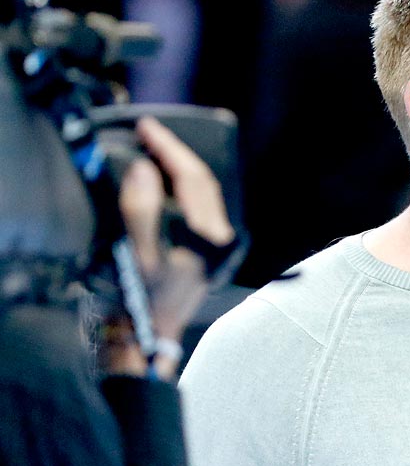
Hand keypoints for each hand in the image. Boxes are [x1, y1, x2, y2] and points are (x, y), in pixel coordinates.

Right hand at [103, 117, 232, 378]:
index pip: (193, 179)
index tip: (149, 127)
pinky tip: (161, 184)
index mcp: (208, 237)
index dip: (170, 148)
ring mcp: (214, 247)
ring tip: (153, 151)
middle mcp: (218, 240)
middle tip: (150, 133)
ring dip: (179, 171)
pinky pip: (195, 209)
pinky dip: (179, 190)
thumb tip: (145, 170)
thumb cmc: (142, 301)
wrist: (147, 338)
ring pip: (202, 195)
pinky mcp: (204, 254)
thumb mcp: (136, 255)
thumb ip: (141, 211)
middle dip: (177, 155)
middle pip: (203, 183)